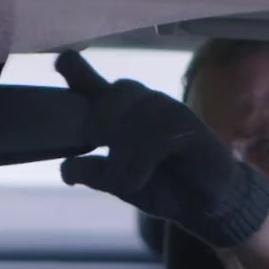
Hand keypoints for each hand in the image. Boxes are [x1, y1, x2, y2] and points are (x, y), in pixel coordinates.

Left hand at [55, 50, 268, 248]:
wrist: (205, 205)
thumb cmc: (163, 187)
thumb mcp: (119, 183)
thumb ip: (94, 172)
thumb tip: (67, 169)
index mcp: (123, 115)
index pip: (95, 84)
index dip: (77, 69)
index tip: (63, 62)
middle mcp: (146, 105)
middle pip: (114, 93)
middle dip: (102, 124)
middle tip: (103, 150)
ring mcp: (168, 111)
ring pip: (132, 119)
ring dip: (123, 158)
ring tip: (128, 180)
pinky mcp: (188, 125)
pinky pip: (154, 136)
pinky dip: (140, 164)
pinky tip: (140, 179)